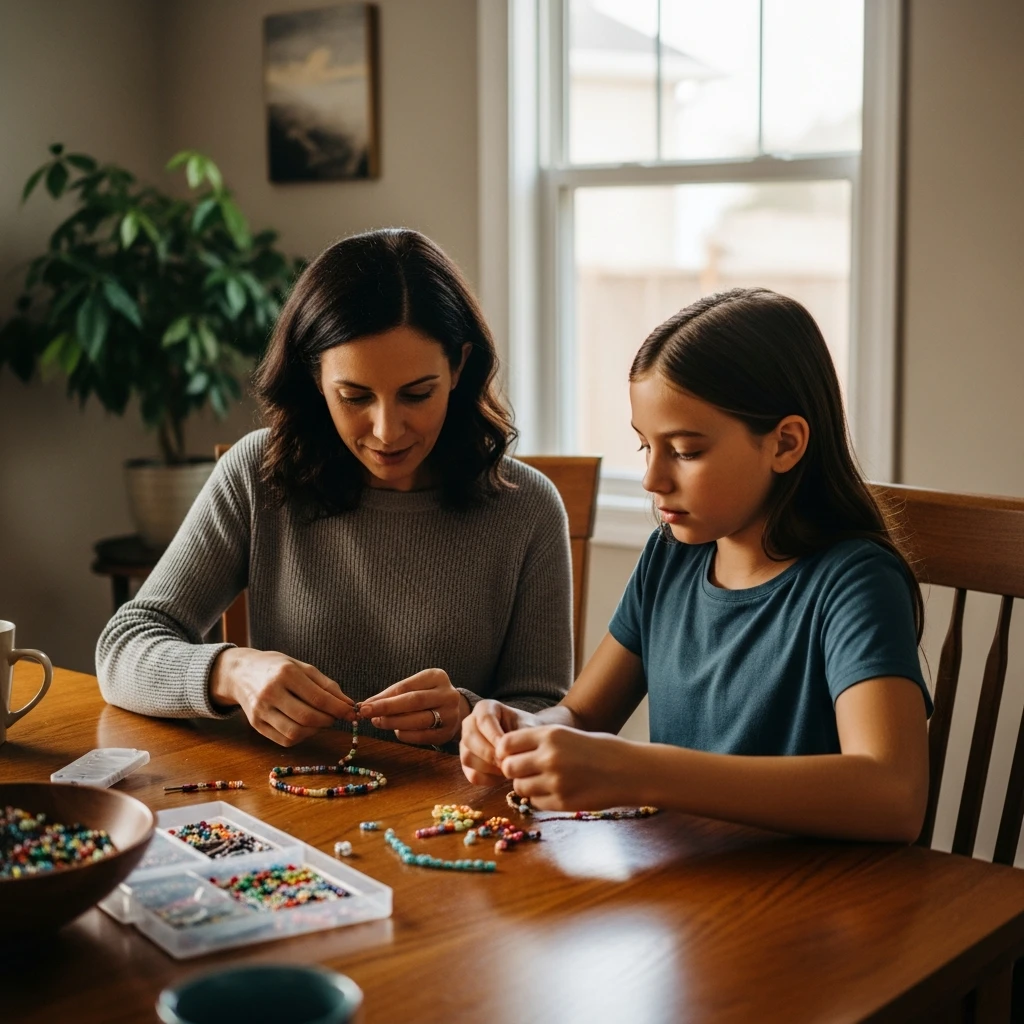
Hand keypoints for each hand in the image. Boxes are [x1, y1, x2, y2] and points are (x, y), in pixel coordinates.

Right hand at [209, 648, 354, 746]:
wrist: (241, 672)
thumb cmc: (277, 668)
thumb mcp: (303, 667)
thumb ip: (327, 686)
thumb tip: (348, 704)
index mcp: (285, 673)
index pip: (317, 697)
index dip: (338, 708)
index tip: (351, 712)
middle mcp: (270, 693)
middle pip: (306, 717)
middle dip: (328, 720)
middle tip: (335, 717)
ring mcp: (260, 711)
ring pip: (295, 732)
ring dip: (315, 731)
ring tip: (320, 721)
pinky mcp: (255, 725)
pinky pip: (284, 740)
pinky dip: (301, 737)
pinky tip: (305, 726)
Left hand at [359, 668, 468, 746]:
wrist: (454, 711)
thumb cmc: (427, 696)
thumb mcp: (414, 688)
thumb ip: (393, 694)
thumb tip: (367, 704)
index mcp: (437, 677)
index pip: (406, 686)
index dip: (384, 696)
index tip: (365, 704)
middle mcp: (447, 694)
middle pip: (413, 701)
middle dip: (386, 708)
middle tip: (365, 713)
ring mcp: (450, 715)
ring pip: (417, 720)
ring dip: (393, 723)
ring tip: (378, 722)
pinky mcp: (447, 733)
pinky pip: (421, 736)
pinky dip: (404, 734)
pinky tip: (396, 731)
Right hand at [460, 699, 540, 785]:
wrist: (528, 742)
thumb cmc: (527, 731)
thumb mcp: (527, 727)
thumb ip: (519, 737)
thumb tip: (506, 755)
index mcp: (484, 708)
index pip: (483, 720)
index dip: (495, 736)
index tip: (509, 749)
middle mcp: (470, 723)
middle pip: (470, 739)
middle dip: (490, 754)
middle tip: (508, 762)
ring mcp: (466, 743)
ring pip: (467, 757)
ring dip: (488, 768)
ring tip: (507, 769)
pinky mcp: (467, 763)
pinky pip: (471, 774)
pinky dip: (487, 779)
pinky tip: (501, 777)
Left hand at [495, 725, 636, 810]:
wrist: (630, 771)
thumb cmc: (600, 749)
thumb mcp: (569, 734)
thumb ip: (540, 742)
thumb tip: (508, 753)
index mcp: (550, 735)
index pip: (506, 743)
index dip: (505, 751)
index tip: (512, 755)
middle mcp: (549, 757)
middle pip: (509, 767)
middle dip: (514, 770)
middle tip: (526, 771)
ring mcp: (555, 782)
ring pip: (520, 788)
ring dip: (527, 786)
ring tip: (544, 781)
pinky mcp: (562, 802)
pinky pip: (536, 802)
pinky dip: (540, 799)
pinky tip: (557, 791)